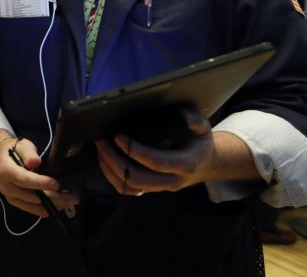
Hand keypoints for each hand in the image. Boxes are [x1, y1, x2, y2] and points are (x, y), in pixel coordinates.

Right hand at [0, 131, 79, 216]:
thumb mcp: (23, 146)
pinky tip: (61, 203)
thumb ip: (29, 154)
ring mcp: (11, 198)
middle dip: (55, 198)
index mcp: (6, 171)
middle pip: (33, 197)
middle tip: (73, 196)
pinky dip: (49, 208)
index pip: (25, 180)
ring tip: (71, 200)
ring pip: (36, 207)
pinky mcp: (17, 203)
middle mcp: (7, 187)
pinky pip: (34, 210)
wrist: (2, 158)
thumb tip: (35, 162)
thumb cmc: (15, 150)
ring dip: (55, 205)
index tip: (57, 184)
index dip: (41, 183)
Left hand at [95, 108, 213, 195]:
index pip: (156, 162)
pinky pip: (128, 190)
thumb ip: (195, 120)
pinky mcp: (152, 189)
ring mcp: (161, 188)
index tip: (119, 136)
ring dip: (110, 169)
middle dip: (115, 160)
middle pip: (138, 178)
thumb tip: (184, 117)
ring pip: (130, 186)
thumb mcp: (203, 128)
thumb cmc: (200, 143)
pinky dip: (112, 177)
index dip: (135, 151)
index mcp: (185, 164)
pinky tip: (105, 161)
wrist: (205, 165)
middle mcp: (172, 180)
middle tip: (102, 141)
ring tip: (101, 149)